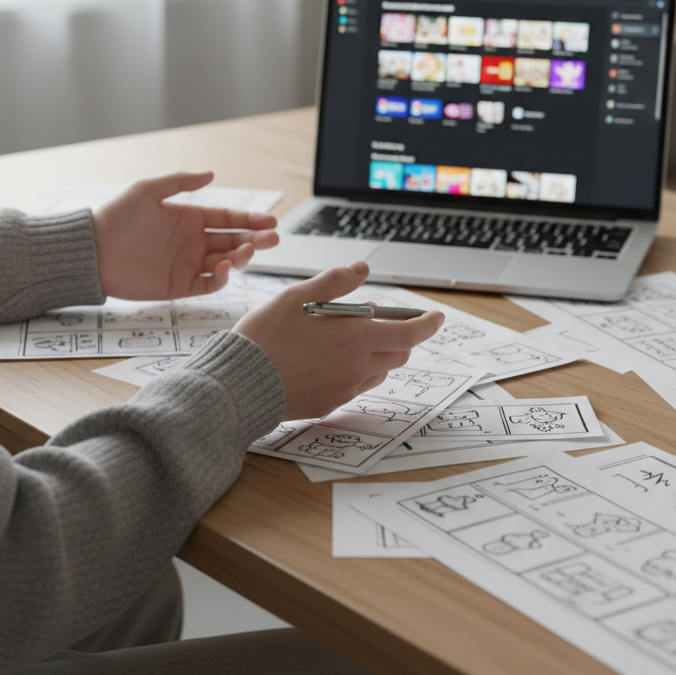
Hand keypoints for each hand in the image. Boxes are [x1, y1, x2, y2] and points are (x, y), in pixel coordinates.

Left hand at [92, 172, 278, 299]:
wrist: (91, 252)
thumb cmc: (115, 218)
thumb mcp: (147, 190)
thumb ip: (180, 182)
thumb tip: (211, 174)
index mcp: (189, 218)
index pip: (227, 219)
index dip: (250, 220)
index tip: (270, 221)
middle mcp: (192, 242)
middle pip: (233, 241)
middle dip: (255, 240)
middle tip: (273, 239)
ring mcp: (187, 265)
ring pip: (225, 263)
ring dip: (240, 257)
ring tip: (247, 250)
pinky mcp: (179, 287)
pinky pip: (207, 284)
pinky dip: (220, 279)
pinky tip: (223, 267)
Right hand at [233, 261, 443, 419]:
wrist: (238, 384)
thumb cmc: (265, 337)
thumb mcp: (297, 296)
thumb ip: (334, 282)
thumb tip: (362, 270)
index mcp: (354, 338)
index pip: (409, 333)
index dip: (427, 324)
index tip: (437, 316)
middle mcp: (357, 367)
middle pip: (398, 353)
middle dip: (400, 335)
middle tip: (384, 320)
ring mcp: (344, 389)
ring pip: (379, 370)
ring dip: (377, 353)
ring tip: (349, 337)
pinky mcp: (330, 404)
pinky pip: (356, 385)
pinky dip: (356, 370)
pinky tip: (330, 359)